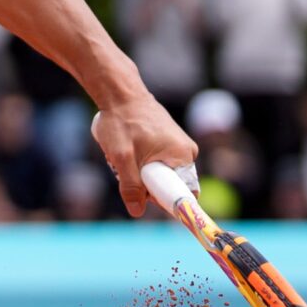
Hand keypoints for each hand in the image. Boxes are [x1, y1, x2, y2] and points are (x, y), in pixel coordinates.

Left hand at [91, 92, 198, 218]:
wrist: (119, 93)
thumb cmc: (121, 121)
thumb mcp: (122, 158)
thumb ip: (131, 187)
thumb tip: (137, 212)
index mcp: (183, 154)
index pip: (183, 193)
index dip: (160, 198)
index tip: (142, 194)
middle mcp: (186, 151)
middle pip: (169, 185)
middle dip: (146, 184)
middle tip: (127, 169)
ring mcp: (178, 145)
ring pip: (159, 174)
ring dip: (140, 172)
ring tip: (125, 155)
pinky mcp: (168, 142)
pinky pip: (157, 163)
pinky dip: (141, 162)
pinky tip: (129, 149)